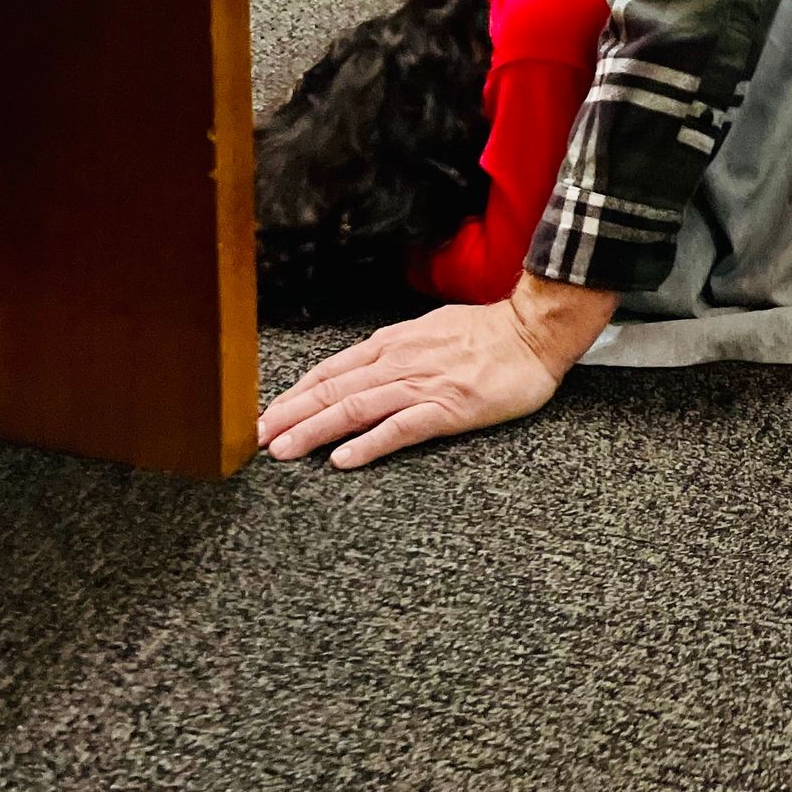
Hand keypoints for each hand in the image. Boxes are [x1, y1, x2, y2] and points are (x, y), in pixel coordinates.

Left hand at [257, 274, 618, 468]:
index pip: (332, 370)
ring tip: (284, 450)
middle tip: (257, 438)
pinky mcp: (448, 407)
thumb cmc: (488, 334)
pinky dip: (368, 444)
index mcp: (395, 344)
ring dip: (315, 430)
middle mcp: (400, 361)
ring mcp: (423, 384)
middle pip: (334, 390)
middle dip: (290, 415)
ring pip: (356, 408)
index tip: (266, 414)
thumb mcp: (431, 331)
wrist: (534, 331)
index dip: (296, 393)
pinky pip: (400, 428)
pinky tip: (344, 460)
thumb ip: (397, 350)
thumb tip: (364, 367)